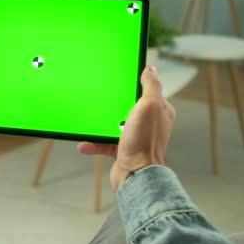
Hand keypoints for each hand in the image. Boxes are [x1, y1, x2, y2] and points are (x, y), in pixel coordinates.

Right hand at [77, 65, 175, 190]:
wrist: (135, 175)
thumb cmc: (144, 141)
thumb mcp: (149, 106)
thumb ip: (151, 86)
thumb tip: (151, 69)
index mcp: (159, 111)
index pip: (147, 91)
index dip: (133, 85)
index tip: (119, 80)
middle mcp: (149, 124)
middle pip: (127, 106)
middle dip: (113, 104)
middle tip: (101, 99)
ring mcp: (135, 137)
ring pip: (113, 124)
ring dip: (99, 125)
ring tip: (89, 122)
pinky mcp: (122, 150)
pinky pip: (104, 142)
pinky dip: (93, 143)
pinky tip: (84, 144)